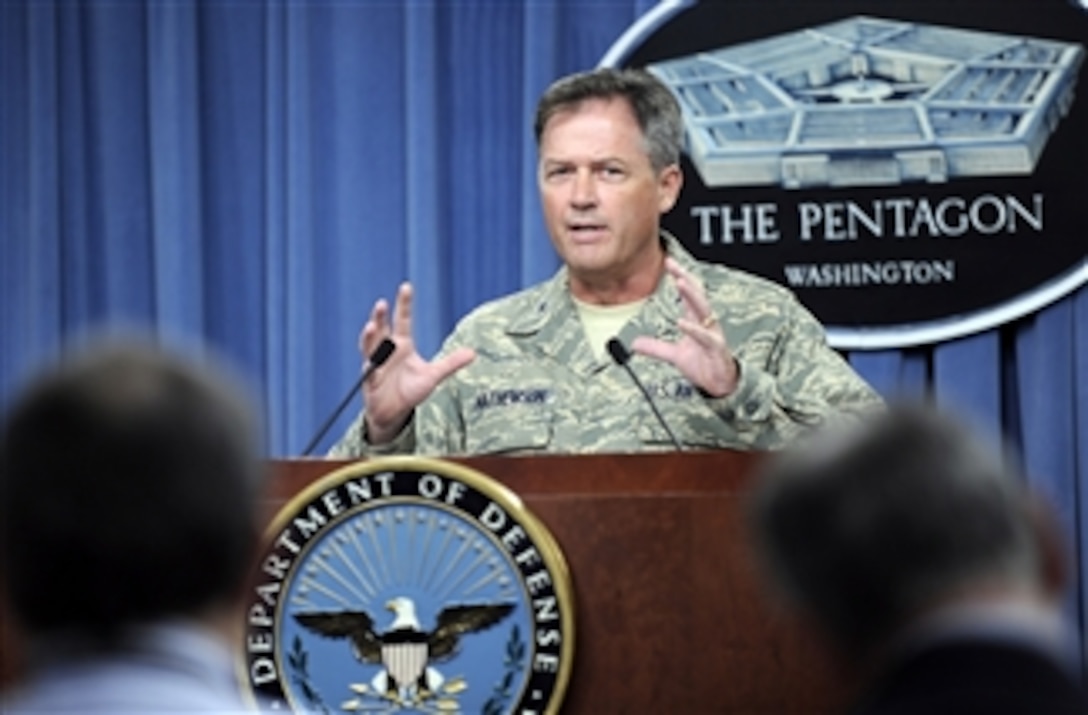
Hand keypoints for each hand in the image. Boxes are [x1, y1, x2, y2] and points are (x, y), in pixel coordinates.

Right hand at [359, 282, 474, 443]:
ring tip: (371, 326)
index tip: (406, 286)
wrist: (393, 412)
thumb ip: (450, 364)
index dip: (404, 304)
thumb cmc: (410, 390)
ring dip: (369, 337)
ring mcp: (376, 364)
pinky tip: (371, 362)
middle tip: (381, 303)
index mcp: (402, 345)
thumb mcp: (433, 376)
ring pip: (370, 347)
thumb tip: (474, 353)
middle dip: (380, 316)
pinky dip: (370, 366)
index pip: (402, 320)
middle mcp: (387, 351)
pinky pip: (369, 371)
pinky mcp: (370, 380)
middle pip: (382, 329)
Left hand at [630, 258, 737, 397]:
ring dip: (691, 295)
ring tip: (680, 281)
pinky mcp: (716, 349)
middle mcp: (706, 323)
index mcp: (697, 321)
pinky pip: (705, 336)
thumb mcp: (675, 356)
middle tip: (672, 263)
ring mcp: (712, 334)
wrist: (721, 385)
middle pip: (695, 294)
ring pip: (703, 309)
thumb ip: (656, 348)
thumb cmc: (703, 365)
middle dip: (684, 277)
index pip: (688, 294)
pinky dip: (693, 329)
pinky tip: (682, 322)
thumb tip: (635, 344)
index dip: (679, 276)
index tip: (668, 261)